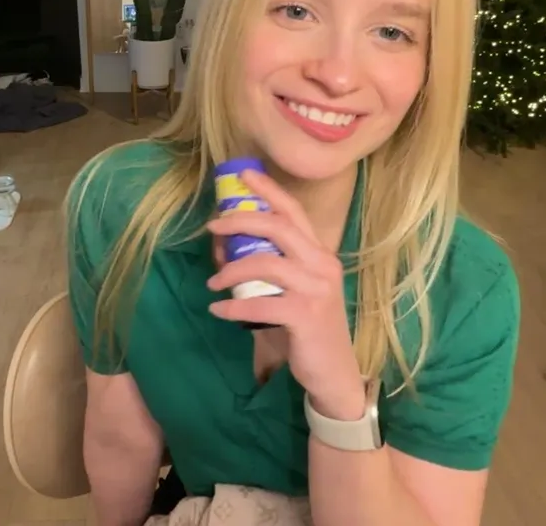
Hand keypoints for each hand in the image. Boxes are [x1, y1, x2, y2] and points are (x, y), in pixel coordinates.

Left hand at [206, 170, 367, 420]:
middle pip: (278, 228)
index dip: (270, 190)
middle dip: (241, 221)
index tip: (244, 174)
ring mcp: (316, 290)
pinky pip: (260, 305)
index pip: (294, 212)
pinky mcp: (306, 316)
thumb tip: (221, 248)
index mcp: (320, 254)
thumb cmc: (307, 329)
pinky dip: (233, 308)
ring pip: (265, 264)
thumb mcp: (289, 292)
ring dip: (231, 269)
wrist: (333, 372)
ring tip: (213, 282)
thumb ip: (263, 270)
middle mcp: (322, 265)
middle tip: (212, 226)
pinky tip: (218, 310)